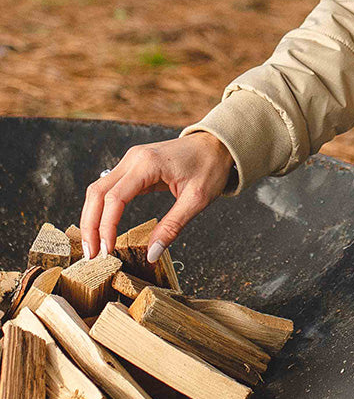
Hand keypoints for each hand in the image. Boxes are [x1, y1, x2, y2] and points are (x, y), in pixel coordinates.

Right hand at [79, 132, 233, 261]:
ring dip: (92, 217)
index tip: (106, 250)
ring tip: (94, 245)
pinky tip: (103, 227)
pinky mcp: (133, 166)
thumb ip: (173, 226)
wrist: (217, 144)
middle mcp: (134, 158)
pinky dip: (102, 208)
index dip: (106, 227)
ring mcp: (131, 160)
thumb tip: (152, 254)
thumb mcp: (197, 199)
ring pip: (99, 190)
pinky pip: (110, 188)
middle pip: (98, 193)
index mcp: (148, 163)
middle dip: (90, 225)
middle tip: (91, 254)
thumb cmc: (210, 166)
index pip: (115, 198)